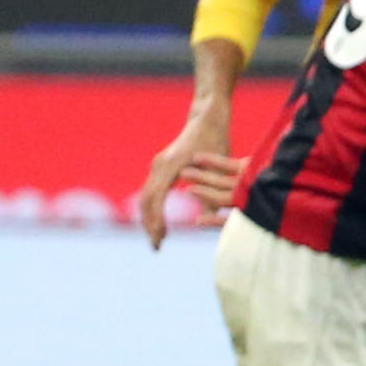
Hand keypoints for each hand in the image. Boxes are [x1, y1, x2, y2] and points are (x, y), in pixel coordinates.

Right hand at [137, 110, 235, 248]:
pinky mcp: (161, 167)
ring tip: (158, 240)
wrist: (206, 117)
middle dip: (150, 225)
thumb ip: (211, 193)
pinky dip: (153, 209)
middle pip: (146, 201)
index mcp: (171, 166)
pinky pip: (152, 192)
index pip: (157, 199)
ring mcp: (158, 165)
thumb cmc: (216, 139)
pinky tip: (160, 223)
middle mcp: (159, 165)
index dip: (157, 220)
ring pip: (147, 197)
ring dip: (150, 219)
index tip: (161, 238)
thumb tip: (206, 220)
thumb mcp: (218, 167)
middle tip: (157, 247)